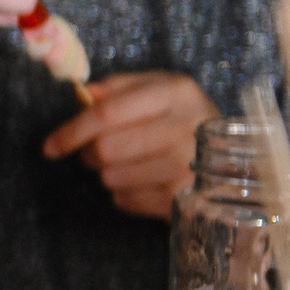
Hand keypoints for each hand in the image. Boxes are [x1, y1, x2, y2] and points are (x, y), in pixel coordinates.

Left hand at [43, 73, 220, 219]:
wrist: (240, 162)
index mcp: (176, 92)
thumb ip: (120, 88)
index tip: (48, 146)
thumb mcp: (161, 90)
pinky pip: (126, 201)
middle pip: (105, 149)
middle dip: (88, 155)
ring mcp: (189, 166)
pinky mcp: (186, 199)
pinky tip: (145, 183)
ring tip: (129, 166)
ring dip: (108, 175)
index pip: (107, 114)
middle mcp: (187, 127)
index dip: (71, 131)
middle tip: (94, 154)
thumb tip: (83, 93)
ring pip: (112, 178)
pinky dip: (125, 195)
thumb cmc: (186, 120)